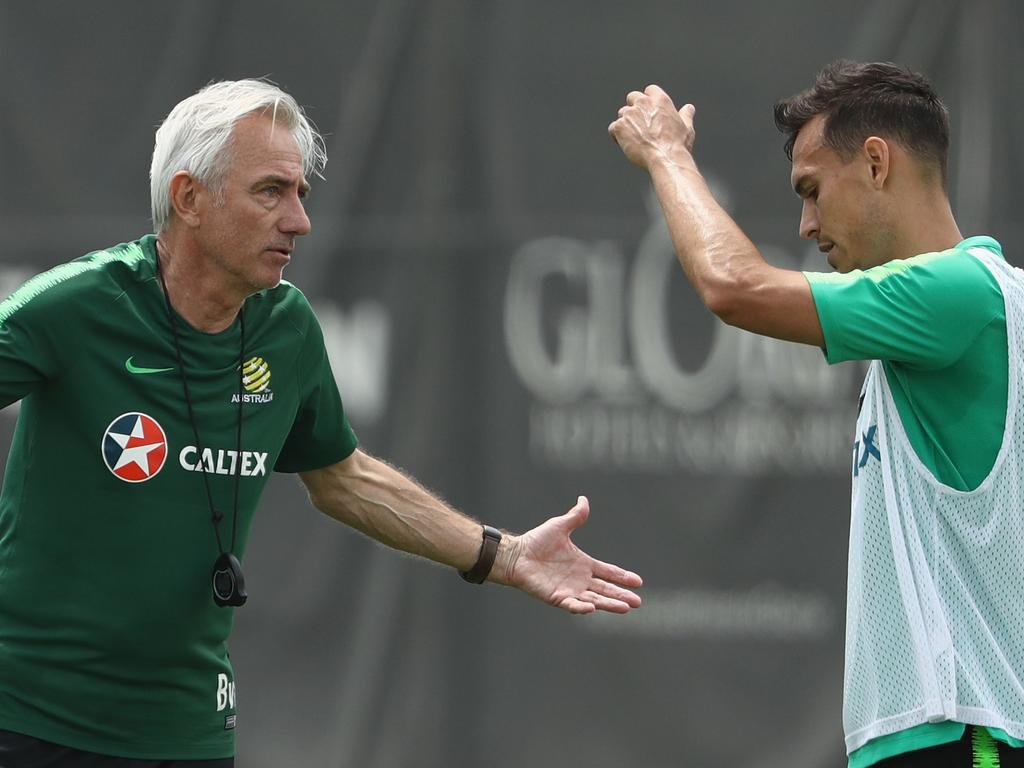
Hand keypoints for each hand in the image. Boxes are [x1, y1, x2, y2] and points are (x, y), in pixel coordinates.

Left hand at [495, 496, 641, 614]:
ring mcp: (569, 590)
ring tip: (625, 607)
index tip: (638, 581)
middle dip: (621, 595)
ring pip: (594, 599)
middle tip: (637, 602)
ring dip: (609, 604)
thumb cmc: (536, 541)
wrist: (516, 554)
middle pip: (606, 589)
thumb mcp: (560, 526)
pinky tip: (593, 608)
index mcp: (584, 564)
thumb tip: (584, 499)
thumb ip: (575, 517)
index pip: (608, 572)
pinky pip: (571, 605)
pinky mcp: (557, 598)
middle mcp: (580, 580)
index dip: (622, 577)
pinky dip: (581, 607)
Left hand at [608, 84, 695, 169]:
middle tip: (639, 125)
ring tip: (635, 138)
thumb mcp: (686, 127)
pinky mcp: (620, 126)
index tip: (649, 112)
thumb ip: (686, 115)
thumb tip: (689, 108)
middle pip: (632, 97)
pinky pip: (613, 128)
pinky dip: (617, 136)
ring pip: (622, 114)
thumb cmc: (678, 145)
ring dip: (626, 123)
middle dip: (634, 109)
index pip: (649, 90)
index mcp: (660, 100)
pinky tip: (626, 144)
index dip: (648, 100)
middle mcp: (643, 103)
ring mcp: (630, 114)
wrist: (666, 158)